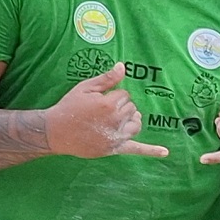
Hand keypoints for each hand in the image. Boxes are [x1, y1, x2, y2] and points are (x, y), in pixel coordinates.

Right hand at [46, 64, 167, 158]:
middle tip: (101, 111)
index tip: (99, 100)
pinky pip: (136, 149)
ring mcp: (116, 136)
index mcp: (109, 104)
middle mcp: (115, 121)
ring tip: (117, 119)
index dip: (113, 96)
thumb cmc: (69, 107)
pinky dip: (151, 151)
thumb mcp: (85, 88)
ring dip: (130, 120)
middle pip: (132, 109)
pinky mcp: (114, 148)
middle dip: (120, 107)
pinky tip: (164, 153)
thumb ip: (107, 79)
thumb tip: (123, 66)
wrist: (54, 131)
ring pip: (136, 123)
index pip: (125, 95)